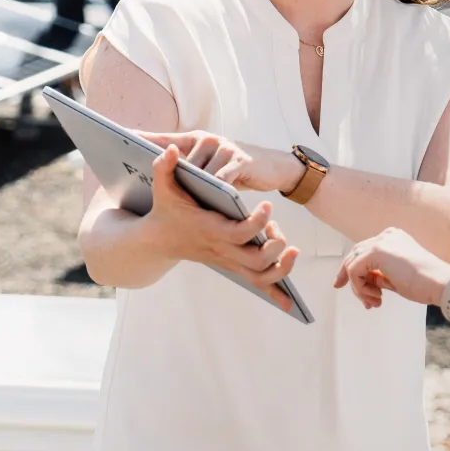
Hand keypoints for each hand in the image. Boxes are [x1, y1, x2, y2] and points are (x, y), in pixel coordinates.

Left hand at [140, 132, 300, 195]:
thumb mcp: (208, 167)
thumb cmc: (234, 169)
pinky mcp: (240, 160)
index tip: (121, 136)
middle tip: (140, 178)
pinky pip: (221, 178)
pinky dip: (212, 190)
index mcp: (194, 139)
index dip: (143, 138)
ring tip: (171, 197)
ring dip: (188, 185)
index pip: (164, 139)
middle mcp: (207, 139)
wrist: (273, 167)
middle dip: (164, 171)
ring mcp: (223, 148)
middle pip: (179, 159)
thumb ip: (186, 170)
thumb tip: (158, 174)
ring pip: (199, 170)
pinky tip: (205, 201)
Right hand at [143, 144, 298, 311]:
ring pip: (259, 276)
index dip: (257, 222)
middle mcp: (220, 248)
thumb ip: (164, 167)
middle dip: (275, 248)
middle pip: (255, 261)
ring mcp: (227, 260)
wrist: (157, 241)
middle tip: (280, 232)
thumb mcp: (162, 187)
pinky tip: (290, 301)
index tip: (268, 205)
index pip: (238, 232)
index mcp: (209, 229)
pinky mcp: (231, 265)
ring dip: (281, 269)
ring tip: (292, 251)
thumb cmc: (166, 210)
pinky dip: (275, 291)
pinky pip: (256, 283)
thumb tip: (171, 149)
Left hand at [335, 228, 449, 309]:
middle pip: (355, 256)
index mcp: (392, 238)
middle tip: (362, 301)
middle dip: (353, 281)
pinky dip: (360, 288)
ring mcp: (380, 242)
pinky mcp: (376, 252)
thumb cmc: (425, 283)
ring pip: (352, 265)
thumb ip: (378, 275)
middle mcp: (385, 236)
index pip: (365, 253)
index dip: (357, 274)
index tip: (359, 292)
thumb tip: (363, 283)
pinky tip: (376, 296)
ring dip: (360, 288)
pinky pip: (354, 271)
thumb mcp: (395, 277)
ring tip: (374, 301)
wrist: (440, 284)